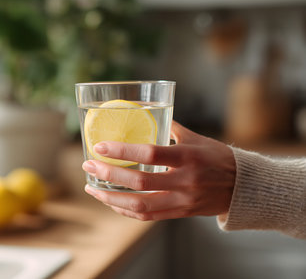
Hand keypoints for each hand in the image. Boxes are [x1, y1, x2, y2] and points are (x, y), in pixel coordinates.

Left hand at [82, 121, 235, 220]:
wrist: (242, 187)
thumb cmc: (217, 157)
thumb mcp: (196, 138)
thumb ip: (169, 126)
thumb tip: (144, 113)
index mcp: (187, 156)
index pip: (149, 153)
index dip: (122, 150)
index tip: (99, 147)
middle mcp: (184, 181)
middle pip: (139, 181)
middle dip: (108, 174)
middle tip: (88, 166)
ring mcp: (182, 201)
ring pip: (139, 205)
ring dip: (111, 198)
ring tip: (92, 188)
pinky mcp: (180, 214)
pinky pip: (147, 216)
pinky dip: (125, 211)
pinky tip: (111, 202)